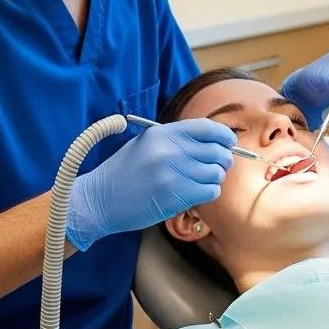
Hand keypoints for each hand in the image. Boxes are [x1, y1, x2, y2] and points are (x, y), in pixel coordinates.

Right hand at [66, 119, 235, 250]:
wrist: (99, 200)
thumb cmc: (125, 171)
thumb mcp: (147, 143)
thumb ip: (178, 139)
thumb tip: (215, 141)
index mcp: (163, 133)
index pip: (207, 128)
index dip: (224, 135)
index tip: (229, 142)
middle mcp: (170, 151)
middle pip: (217, 151)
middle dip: (223, 160)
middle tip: (217, 166)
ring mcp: (173, 174)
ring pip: (216, 173)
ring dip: (214, 178)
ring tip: (201, 181)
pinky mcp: (175, 196)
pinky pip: (210, 191)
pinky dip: (208, 192)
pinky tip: (196, 192)